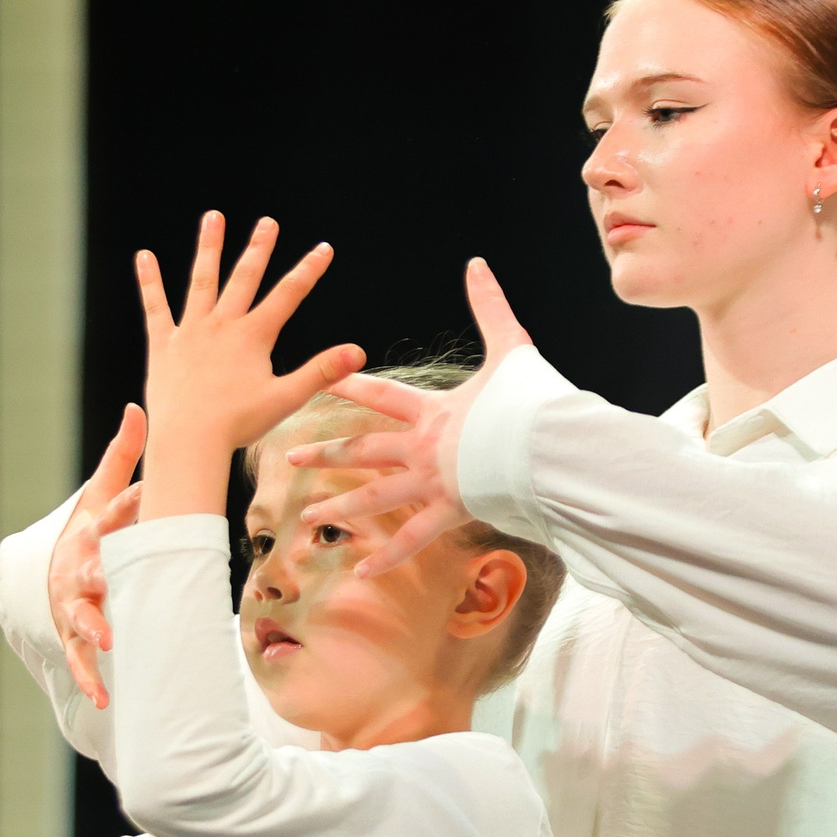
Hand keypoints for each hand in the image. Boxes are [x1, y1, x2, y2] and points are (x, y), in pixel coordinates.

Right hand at [49, 405, 146, 709]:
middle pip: (88, 568)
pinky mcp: (71, 637)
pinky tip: (105, 699)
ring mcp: (72, 605)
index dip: (129, 501)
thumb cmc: (87, 532)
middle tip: (112, 576)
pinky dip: (90, 679)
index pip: (111, 513)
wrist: (46, 574)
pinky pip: (79, 660)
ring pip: (79, 616)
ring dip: (93, 627)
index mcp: (90, 531)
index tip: (151, 491)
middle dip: (100, 571)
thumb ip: (122, 456)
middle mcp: (78, 568)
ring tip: (109, 640)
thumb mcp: (99, 494)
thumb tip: (139, 407)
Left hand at [135, 213, 363, 520]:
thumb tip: (358, 352)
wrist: (188, 440)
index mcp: (253, 337)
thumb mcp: (286, 399)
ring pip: (202, 281)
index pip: (288, 295)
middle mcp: (222, 325)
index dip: (308, 270)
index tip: (324, 248)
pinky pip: (156, 307)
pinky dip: (150, 282)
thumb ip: (322, 371)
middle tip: (267, 222)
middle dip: (259, 248)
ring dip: (209, 248)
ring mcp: (191, 332)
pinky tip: (144, 256)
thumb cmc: (237, 425)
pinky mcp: (164, 344)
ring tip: (214, 217)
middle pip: (244, 278)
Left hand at [285, 257, 532, 576]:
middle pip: (363, 450)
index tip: (319, 379)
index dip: (349, 384)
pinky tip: (360, 572)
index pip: (381, 394)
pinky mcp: (451, 514)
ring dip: (340, 510)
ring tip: (308, 521)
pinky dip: (387, 559)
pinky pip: (412, 541)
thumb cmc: (531, 400)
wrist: (549, 448)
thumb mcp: (511, 348)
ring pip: (375, 499)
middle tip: (288, 459)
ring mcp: (433, 484)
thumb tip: (477, 264)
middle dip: (325, 454)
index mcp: (432, 410)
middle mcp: (423, 449)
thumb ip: (490, 307)